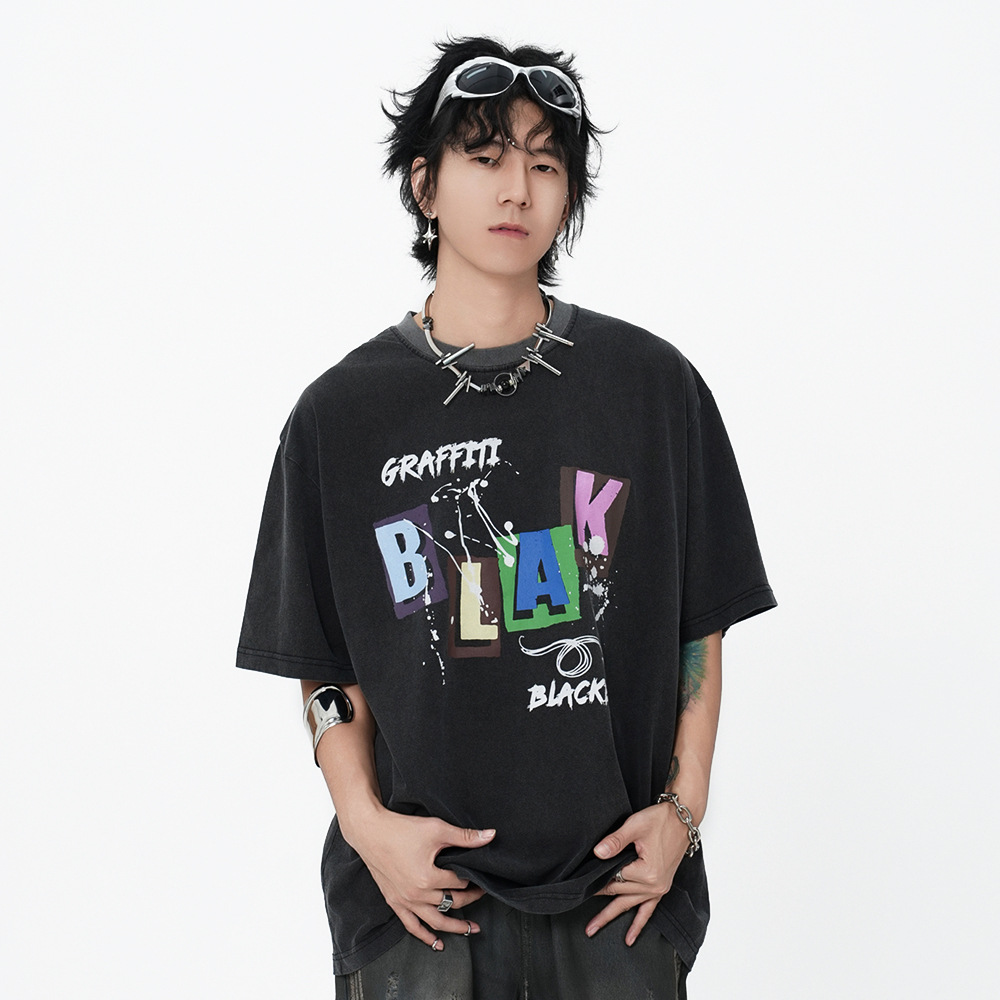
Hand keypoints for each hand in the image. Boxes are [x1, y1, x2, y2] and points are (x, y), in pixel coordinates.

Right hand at [344, 807, 494, 949]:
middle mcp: (417, 894)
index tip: (479, 875)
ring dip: (454, 927)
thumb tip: (490, 836)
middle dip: (470, 900)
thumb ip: (464, 836)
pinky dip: (425, 936)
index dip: (471, 878)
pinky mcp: (394, 902)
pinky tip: (437, 943)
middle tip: (482, 895)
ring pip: (435, 921)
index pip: (458, 882)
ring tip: (470, 929)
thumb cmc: (401, 829)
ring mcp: (404, 901)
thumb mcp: (436, 829)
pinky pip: (412, 925)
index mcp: (428, 878)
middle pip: (451, 902)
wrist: (370, 831)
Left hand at [586, 804, 690, 945]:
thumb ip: (615, 841)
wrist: (682, 820)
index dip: (597, 877)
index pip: (614, 877)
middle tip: (579, 910)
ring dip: (611, 917)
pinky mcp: (661, 887)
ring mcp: (659, 888)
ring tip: (593, 929)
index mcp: (647, 872)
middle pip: (619, 893)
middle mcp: (654, 884)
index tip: (580, 884)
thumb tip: (597, 853)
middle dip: (599, 899)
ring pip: (629, 905)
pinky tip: (630, 938)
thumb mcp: (635, 826)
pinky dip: (639, 924)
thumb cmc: (661, 820)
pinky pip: (648, 909)